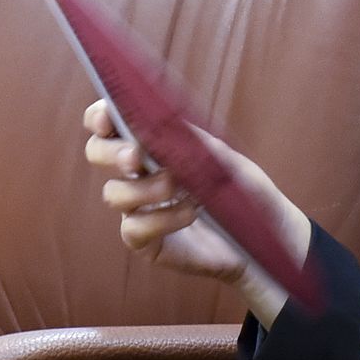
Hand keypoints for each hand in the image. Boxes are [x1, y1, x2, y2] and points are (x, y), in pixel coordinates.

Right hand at [81, 100, 308, 323]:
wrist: (263, 235)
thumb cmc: (244, 191)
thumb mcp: (225, 159)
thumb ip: (194, 141)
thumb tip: (168, 123)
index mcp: (153, 147)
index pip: (111, 125)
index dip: (100, 116)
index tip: (107, 116)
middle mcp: (138, 175)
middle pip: (97, 152)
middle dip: (110, 151)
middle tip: (136, 156)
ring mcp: (138, 209)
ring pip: (113, 193)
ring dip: (145, 187)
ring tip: (179, 187)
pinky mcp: (145, 242)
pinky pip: (133, 227)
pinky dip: (162, 218)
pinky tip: (191, 213)